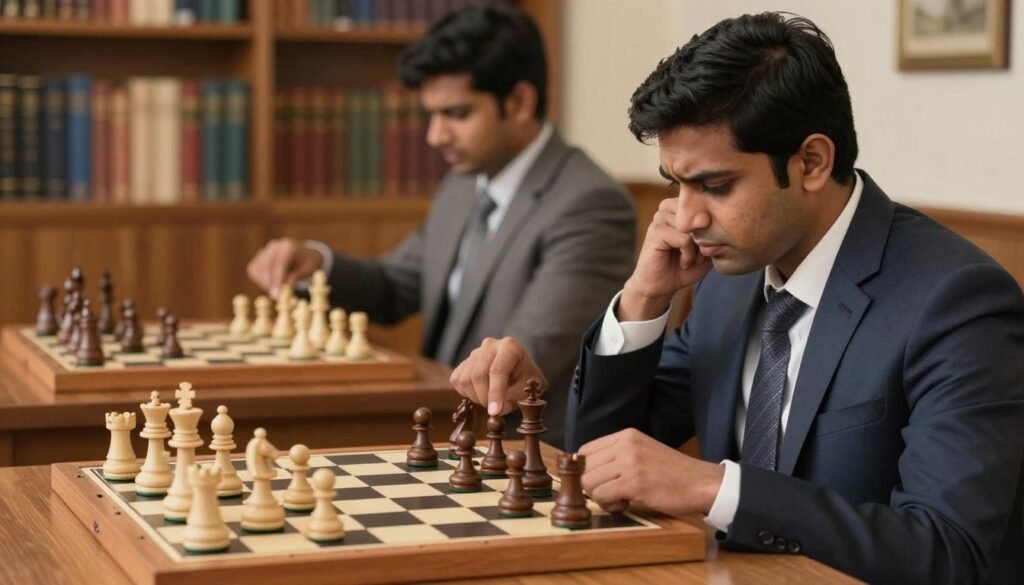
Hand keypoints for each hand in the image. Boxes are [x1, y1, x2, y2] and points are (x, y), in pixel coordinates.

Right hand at [247, 238, 322, 297]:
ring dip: (265, 283)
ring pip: (257, 271)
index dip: (276, 280)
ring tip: (279, 287)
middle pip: (266, 267)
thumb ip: (297, 276)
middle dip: (271, 284)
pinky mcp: (257, 259)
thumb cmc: (308, 263)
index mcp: (288, 247)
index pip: (279, 264)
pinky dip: (261, 281)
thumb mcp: (308, 269)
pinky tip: (273, 283)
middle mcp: (274, 247)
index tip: (276, 295)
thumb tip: (286, 286)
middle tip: (279, 296)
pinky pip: (254, 272)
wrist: (303, 255)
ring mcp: (264, 251)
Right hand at [449, 337, 547, 416]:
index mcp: (510, 347)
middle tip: (494, 409)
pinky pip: (457, 380)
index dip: (495, 393)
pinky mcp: (464, 361)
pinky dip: (466, 392)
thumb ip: (513, 399)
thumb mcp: (527, 389)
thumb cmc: (525, 379)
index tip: (495, 411)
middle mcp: (490, 345)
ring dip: (476, 397)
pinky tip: (480, 393)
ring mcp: (475, 353)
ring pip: (465, 379)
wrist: (519, 371)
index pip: (498, 370)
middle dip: (484, 398)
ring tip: (489, 400)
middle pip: (478, 375)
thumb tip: (496, 410)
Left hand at [578, 428, 723, 516]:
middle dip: (593, 486)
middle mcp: (625, 444)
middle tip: (613, 493)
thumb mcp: (643, 452)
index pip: (585, 450)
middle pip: (583, 467)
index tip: (602, 482)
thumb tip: (587, 470)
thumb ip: (618, 455)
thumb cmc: (673, 474)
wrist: (701, 483)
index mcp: (626, 435)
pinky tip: (625, 504)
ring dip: (600, 497)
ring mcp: (629, 462)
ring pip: (588, 482)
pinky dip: (609, 505)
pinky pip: (601, 495)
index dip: (587, 470)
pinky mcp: (634, 482)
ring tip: (621, 499)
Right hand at [619, 197, 711, 320]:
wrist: (661, 286)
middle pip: (700, 212)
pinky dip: (688, 254)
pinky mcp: (656, 232)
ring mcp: (660, 218)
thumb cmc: (684, 266)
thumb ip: (717, 233)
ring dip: (697, 247)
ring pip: (693, 225)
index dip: (713, 225)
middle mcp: (668, 207)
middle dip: (706, 236)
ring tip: (692, 258)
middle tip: (700, 254)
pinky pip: (684, 238)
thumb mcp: (708, 249)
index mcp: (680, 207)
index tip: (707, 246)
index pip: (706, 201)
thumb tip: (724, 222)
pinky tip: (684, 262)